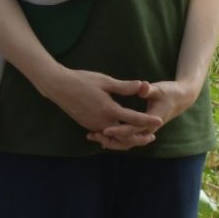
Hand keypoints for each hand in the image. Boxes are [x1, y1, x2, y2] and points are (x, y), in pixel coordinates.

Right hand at [40, 68, 162, 136]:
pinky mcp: (87, 125)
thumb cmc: (82, 80)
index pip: (133, 118)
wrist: (59, 87)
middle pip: (125, 136)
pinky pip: (104, 136)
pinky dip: (114, 137)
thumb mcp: (105, 81)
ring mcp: (93, 125)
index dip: (147, 120)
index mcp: (109, 109)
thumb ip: (124, 87)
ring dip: (127, 139)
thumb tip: (142, 85)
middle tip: (152, 136)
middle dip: (139, 137)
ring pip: (114, 138)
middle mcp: (102, 121)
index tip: (159, 121)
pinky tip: (120, 134)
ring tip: (138, 137)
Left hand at [86, 79, 197, 150]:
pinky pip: (127, 139)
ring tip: (92, 135)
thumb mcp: (159, 89)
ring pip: (126, 143)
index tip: (104, 129)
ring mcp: (144, 131)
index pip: (132, 129)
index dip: (118, 129)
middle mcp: (148, 129)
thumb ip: (148, 89)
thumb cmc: (169, 92)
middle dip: (110, 139)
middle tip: (93, 135)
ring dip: (110, 141)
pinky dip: (115, 139)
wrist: (180, 99)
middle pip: (127, 141)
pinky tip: (101, 135)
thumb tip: (142, 86)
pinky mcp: (141, 129)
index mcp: (152, 120)